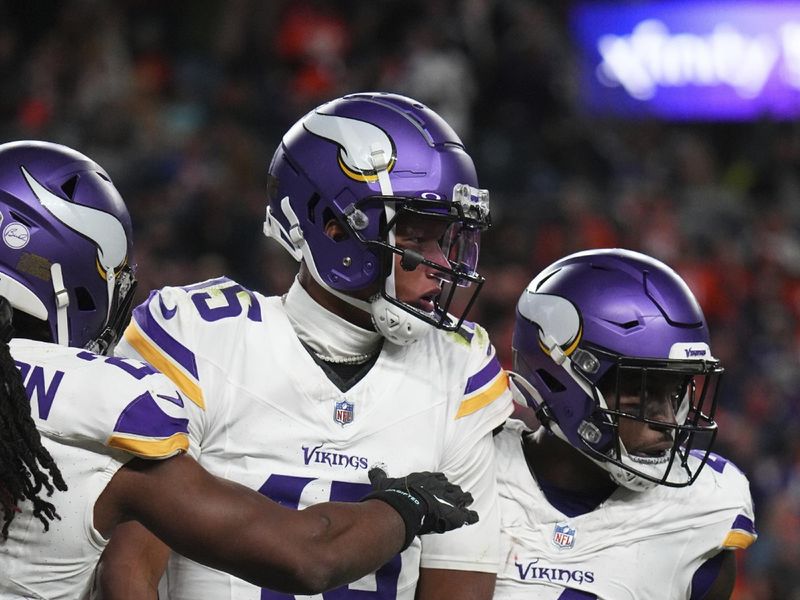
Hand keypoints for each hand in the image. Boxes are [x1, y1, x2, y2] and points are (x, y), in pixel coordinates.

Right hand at [362, 468, 477, 550]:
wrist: (406, 506)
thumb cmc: (395, 494)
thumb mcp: (384, 483)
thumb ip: (380, 476)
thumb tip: (373, 470)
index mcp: (426, 478)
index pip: (436, 477)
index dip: (439, 481)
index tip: (440, 483)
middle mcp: (439, 486)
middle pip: (450, 487)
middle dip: (452, 491)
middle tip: (453, 495)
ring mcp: (449, 500)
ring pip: (461, 497)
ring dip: (463, 499)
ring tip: (466, 501)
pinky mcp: (454, 515)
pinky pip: (467, 515)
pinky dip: (470, 516)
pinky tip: (472, 517)